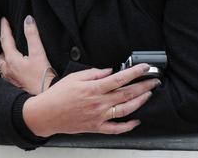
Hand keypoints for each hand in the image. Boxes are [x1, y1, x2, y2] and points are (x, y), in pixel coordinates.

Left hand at [0, 16, 53, 94]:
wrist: (43, 95)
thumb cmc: (42, 75)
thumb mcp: (39, 53)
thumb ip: (32, 35)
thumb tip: (28, 20)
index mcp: (11, 60)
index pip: (5, 40)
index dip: (5, 28)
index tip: (3, 19)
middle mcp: (7, 69)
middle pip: (0, 54)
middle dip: (3, 44)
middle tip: (7, 37)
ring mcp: (9, 79)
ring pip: (2, 65)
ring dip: (4, 57)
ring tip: (10, 52)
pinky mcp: (13, 85)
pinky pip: (6, 73)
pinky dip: (8, 67)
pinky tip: (15, 68)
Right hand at [22, 64, 158, 136]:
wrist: (44, 115)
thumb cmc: (57, 95)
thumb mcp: (74, 77)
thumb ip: (94, 73)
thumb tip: (110, 71)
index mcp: (93, 89)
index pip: (120, 79)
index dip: (135, 72)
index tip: (145, 67)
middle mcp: (98, 103)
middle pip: (127, 94)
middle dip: (144, 86)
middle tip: (154, 81)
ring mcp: (98, 117)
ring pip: (125, 110)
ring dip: (140, 102)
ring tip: (148, 94)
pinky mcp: (95, 127)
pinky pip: (115, 129)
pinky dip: (128, 126)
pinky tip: (137, 121)